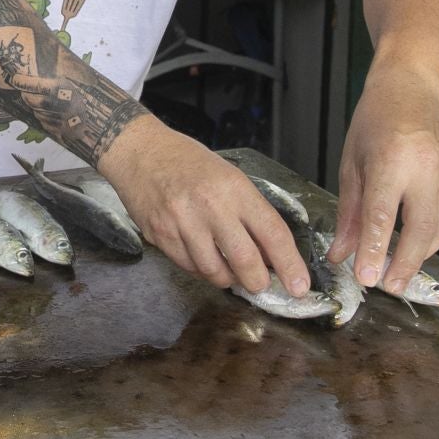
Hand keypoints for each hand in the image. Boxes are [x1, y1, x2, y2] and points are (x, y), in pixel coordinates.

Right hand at [99, 117, 311, 296]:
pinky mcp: (160, 235)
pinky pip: (189, 267)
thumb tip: (272, 255)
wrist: (140, 151)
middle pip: (245, 261)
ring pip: (215, 272)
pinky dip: (202, 270)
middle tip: (261, 284)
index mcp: (234, 188)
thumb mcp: (229, 177)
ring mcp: (182, 222)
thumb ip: (250, 214)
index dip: (289, 265)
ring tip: (229, 270)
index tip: (299, 287)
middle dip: (258, 282)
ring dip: (228, 279)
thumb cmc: (189, 162)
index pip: (272, 233)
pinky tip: (204, 256)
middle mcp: (210, 206)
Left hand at [326, 66, 438, 294]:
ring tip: (399, 267)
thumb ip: (349, 212)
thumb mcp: (351, 164)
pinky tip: (422, 242)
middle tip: (388, 286)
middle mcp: (427, 167)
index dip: (374, 250)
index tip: (367, 277)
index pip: (382, 215)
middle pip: (421, 229)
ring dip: (422, 254)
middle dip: (405, 264)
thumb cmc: (375, 121)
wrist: (411, 88)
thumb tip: (341, 254)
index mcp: (392, 160)